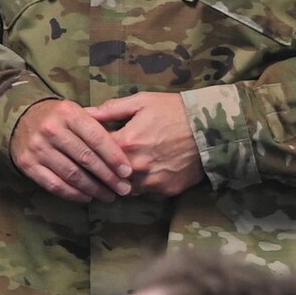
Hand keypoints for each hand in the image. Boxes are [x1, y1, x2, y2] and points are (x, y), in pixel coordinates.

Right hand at [10, 99, 134, 202]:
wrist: (22, 118)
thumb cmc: (59, 118)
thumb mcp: (77, 112)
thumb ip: (98, 127)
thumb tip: (125, 155)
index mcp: (68, 113)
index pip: (97, 138)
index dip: (114, 157)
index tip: (128, 172)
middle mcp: (51, 129)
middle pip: (86, 158)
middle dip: (108, 177)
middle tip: (123, 189)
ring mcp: (37, 147)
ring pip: (72, 174)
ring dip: (93, 189)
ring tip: (108, 196)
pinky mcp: (27, 164)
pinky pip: (55, 185)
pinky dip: (73, 194)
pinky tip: (86, 197)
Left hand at [84, 92, 203, 197]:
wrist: (211, 129)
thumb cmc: (174, 110)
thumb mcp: (141, 102)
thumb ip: (110, 110)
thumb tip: (84, 113)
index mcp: (125, 142)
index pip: (94, 151)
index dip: (90, 147)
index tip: (88, 145)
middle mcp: (135, 167)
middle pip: (106, 174)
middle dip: (102, 168)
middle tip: (100, 161)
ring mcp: (151, 181)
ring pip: (124, 187)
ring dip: (120, 180)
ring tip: (120, 170)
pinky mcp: (166, 191)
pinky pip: (144, 192)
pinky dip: (139, 185)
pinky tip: (142, 174)